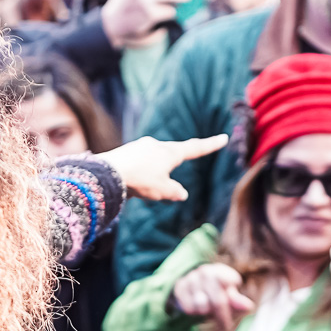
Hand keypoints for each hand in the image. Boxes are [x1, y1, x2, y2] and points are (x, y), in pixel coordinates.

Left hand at [95, 133, 226, 200]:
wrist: (107, 173)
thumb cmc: (139, 181)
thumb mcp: (162, 191)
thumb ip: (175, 191)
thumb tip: (182, 193)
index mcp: (170, 153)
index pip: (195, 148)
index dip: (210, 145)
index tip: (223, 137)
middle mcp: (157, 145)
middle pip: (173, 153)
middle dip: (174, 164)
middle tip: (167, 178)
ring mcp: (141, 146)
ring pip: (154, 160)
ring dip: (154, 173)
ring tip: (142, 188)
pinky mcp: (127, 151)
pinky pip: (140, 163)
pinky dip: (141, 173)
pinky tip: (132, 183)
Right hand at [172, 262, 256, 330]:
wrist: (188, 288)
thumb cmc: (214, 293)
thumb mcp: (228, 296)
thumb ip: (237, 301)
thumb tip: (249, 307)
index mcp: (221, 271)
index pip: (233, 282)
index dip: (234, 301)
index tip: (236, 312)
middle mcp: (206, 271)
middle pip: (218, 299)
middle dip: (223, 317)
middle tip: (226, 329)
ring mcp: (191, 278)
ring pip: (202, 305)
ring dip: (206, 314)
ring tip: (207, 312)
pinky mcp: (179, 287)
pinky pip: (188, 308)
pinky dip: (194, 313)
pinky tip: (196, 310)